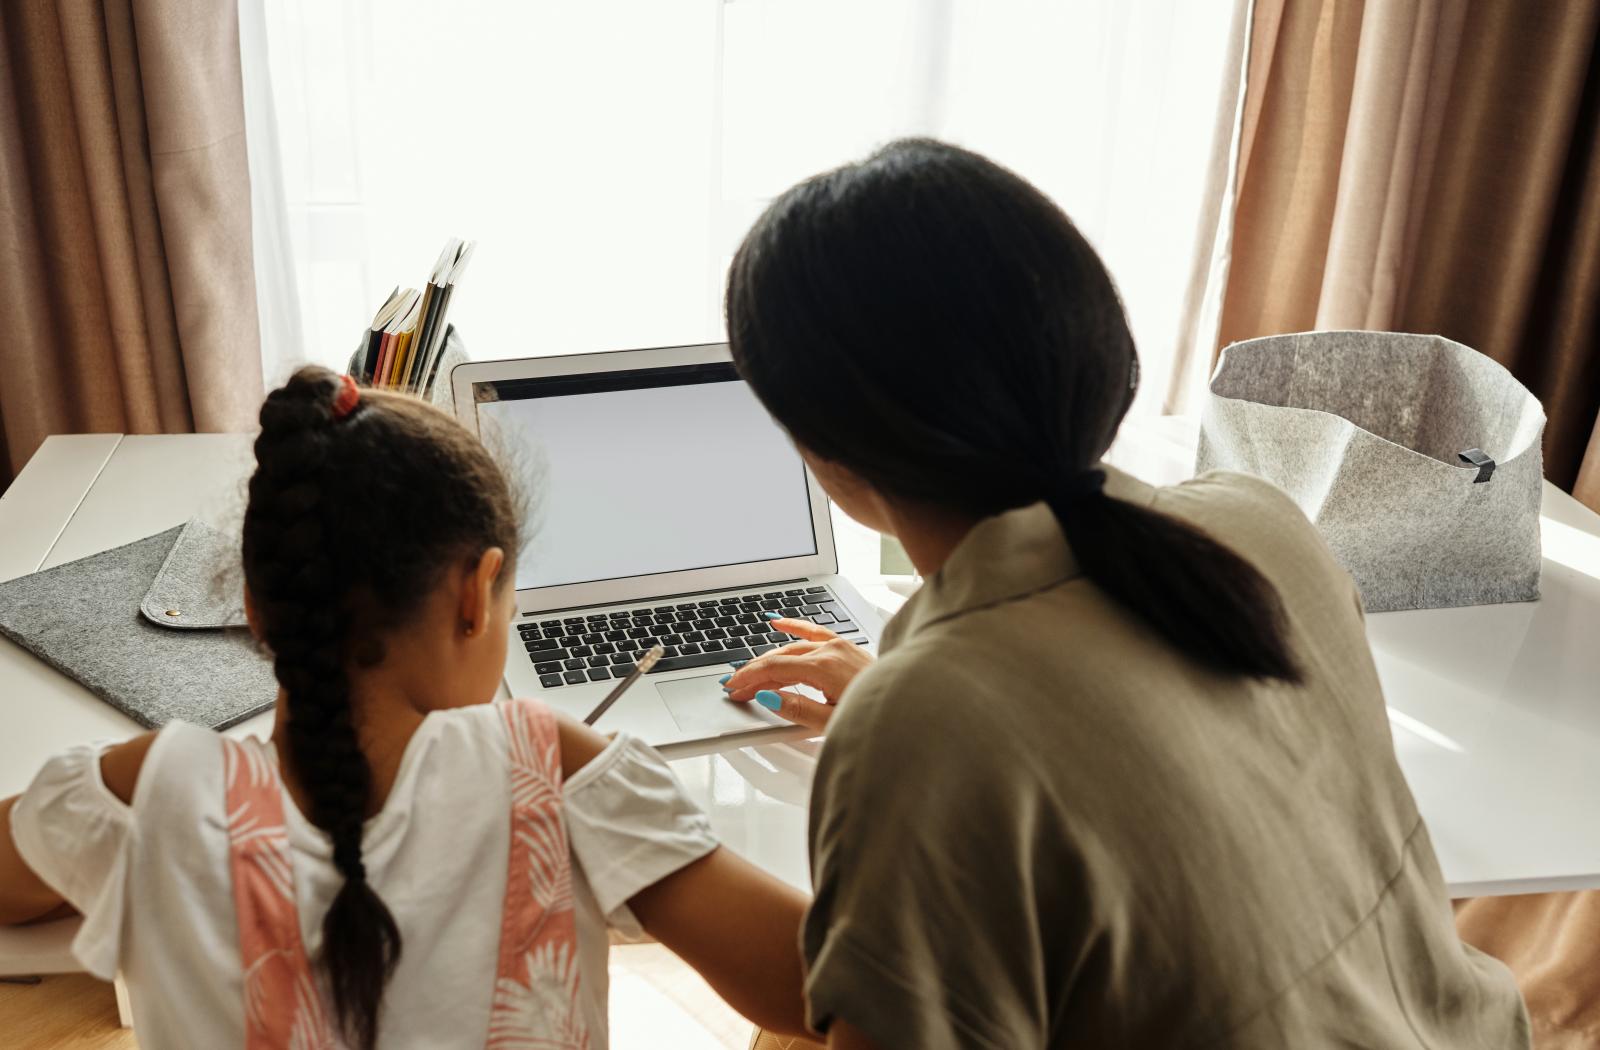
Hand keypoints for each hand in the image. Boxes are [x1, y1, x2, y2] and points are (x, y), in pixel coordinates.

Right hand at [722, 617, 873, 731]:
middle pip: (780, 657)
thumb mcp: (831, 723)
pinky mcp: (846, 647)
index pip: (774, 668)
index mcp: (824, 668)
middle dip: (755, 672)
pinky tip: (777, 622)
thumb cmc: (876, 717)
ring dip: (770, 658)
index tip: (733, 688)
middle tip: (736, 687)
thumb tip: (767, 696)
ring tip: (751, 671)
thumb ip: (797, 709)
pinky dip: (794, 627)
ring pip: (794, 646)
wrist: (908, 709)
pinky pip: (814, 631)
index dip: (750, 678)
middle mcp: (831, 651)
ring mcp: (839, 646)